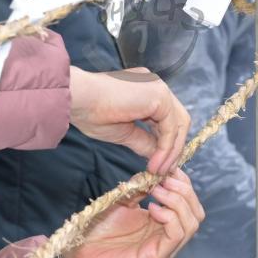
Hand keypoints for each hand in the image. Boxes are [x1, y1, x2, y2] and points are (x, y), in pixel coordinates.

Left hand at [62, 171, 204, 257]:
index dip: (183, 183)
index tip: (168, 169)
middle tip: (164, 179)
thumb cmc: (97, 232)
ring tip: (157, 191)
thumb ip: (140, 189)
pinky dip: (170, 216)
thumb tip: (153, 172)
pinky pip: (177, 235)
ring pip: (191, 223)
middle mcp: (167, 240)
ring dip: (177, 201)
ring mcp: (164, 251)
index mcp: (162, 226)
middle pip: (196, 213)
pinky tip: (151, 208)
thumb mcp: (122, 203)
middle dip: (184, 190)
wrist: (78, 257)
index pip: (189, 204)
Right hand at [69, 66, 190, 174]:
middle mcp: (156, 86)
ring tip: (158, 171)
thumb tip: (158, 157)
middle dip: (174, 148)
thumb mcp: (124, 132)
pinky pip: (171, 128)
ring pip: (178, 124)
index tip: (160, 164)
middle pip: (178, 120)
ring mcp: (159, 88)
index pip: (167, 118)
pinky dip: (166, 148)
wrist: (79, 98)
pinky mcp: (159, 96)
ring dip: (171, 151)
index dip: (167, 142)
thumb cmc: (91, 112)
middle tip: (164, 171)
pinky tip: (154, 164)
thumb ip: (144, 142)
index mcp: (146, 91)